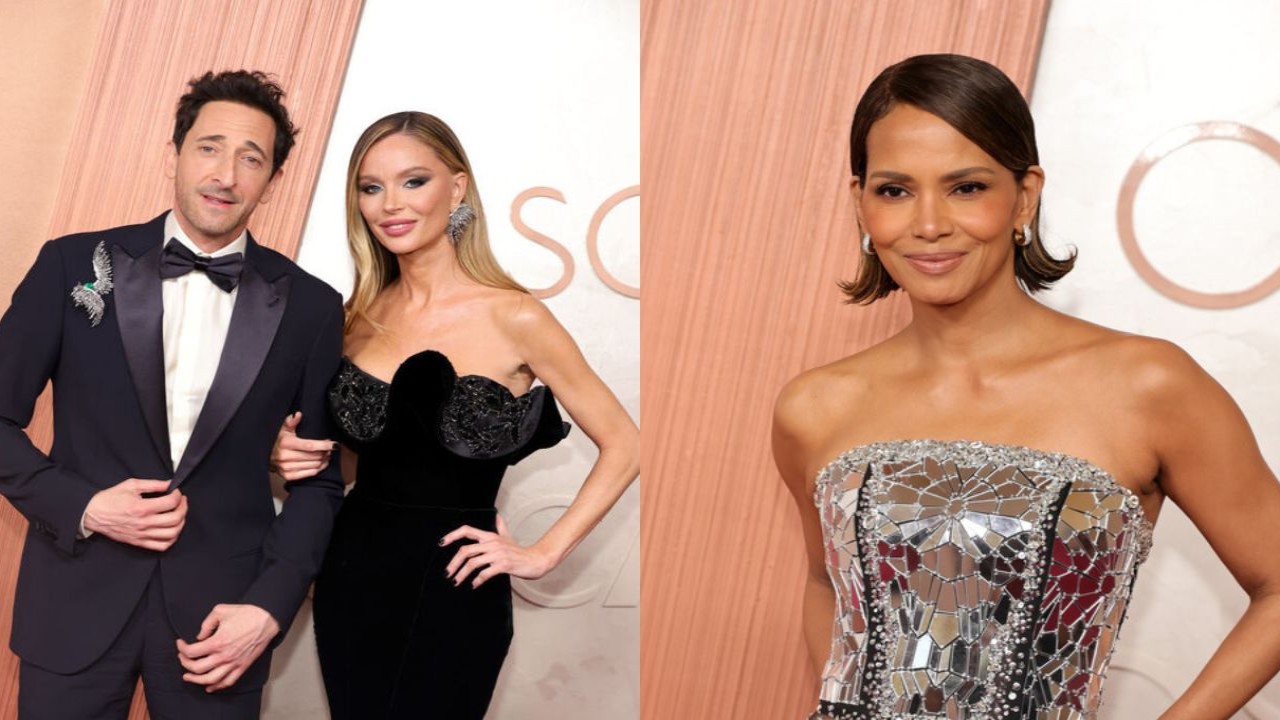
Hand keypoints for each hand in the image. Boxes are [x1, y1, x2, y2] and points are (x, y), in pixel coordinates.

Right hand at [83, 478, 186, 550]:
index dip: (178, 495)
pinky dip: (172, 539)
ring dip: (181, 523)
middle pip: (175, 519)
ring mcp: (142, 535)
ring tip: (179, 514)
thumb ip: (154, 484)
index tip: (176, 492)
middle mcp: (143, 523)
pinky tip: (172, 530)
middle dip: (184, 508)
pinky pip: (162, 546)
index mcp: (141, 507)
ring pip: (172, 534)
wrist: (93, 513)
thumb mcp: (132, 485)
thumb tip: (170, 484)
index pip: (170, 503)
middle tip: (181, 501)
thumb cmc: (110, 499)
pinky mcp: (139, 542)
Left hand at [177, 603, 279, 691]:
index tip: (180, 643)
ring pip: (210, 679)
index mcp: (217, 642)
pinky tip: (209, 686)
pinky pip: (227, 682)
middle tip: (182, 658)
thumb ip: (206, 623)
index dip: (181, 648)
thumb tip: (200, 636)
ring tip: (188, 676)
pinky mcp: (242, 666)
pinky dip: (217, 686)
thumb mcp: (221, 610)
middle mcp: (224, 656)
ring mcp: (234, 663)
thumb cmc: (246, 613)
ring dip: (196, 680)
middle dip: (185, 664)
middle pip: (197, 668)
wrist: (266, 619)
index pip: (191, 652)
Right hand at [269, 411, 333, 480]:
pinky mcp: (288, 476)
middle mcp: (285, 456)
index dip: (323, 445)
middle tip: (330, 448)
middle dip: (325, 452)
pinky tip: (322, 463)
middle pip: (314, 456)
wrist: (263, 455)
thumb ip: (291, 422)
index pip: (309, 445)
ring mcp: (286, 467)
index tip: (333, 444)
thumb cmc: (276, 441)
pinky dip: (318, 469)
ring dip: (323, 460)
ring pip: (314, 465)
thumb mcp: (282, 429)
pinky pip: (309, 474)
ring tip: (327, 455)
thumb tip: (298, 414)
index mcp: (286, 443)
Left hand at [442, 516, 557, 587]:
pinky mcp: (504, 564)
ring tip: (457, 582)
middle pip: (465, 550)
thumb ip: (501, 527)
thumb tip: (497, 516)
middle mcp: (492, 543)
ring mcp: (498, 554)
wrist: (536, 560)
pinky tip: (474, 584)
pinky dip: (477, 580)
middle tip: (448, 574)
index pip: (467, 531)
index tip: (442, 543)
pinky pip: (485, 572)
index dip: (452, 535)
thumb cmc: (520, 551)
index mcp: (490, 536)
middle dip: (453, 563)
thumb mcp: (508, 537)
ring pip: (473, 563)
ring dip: (462, 574)